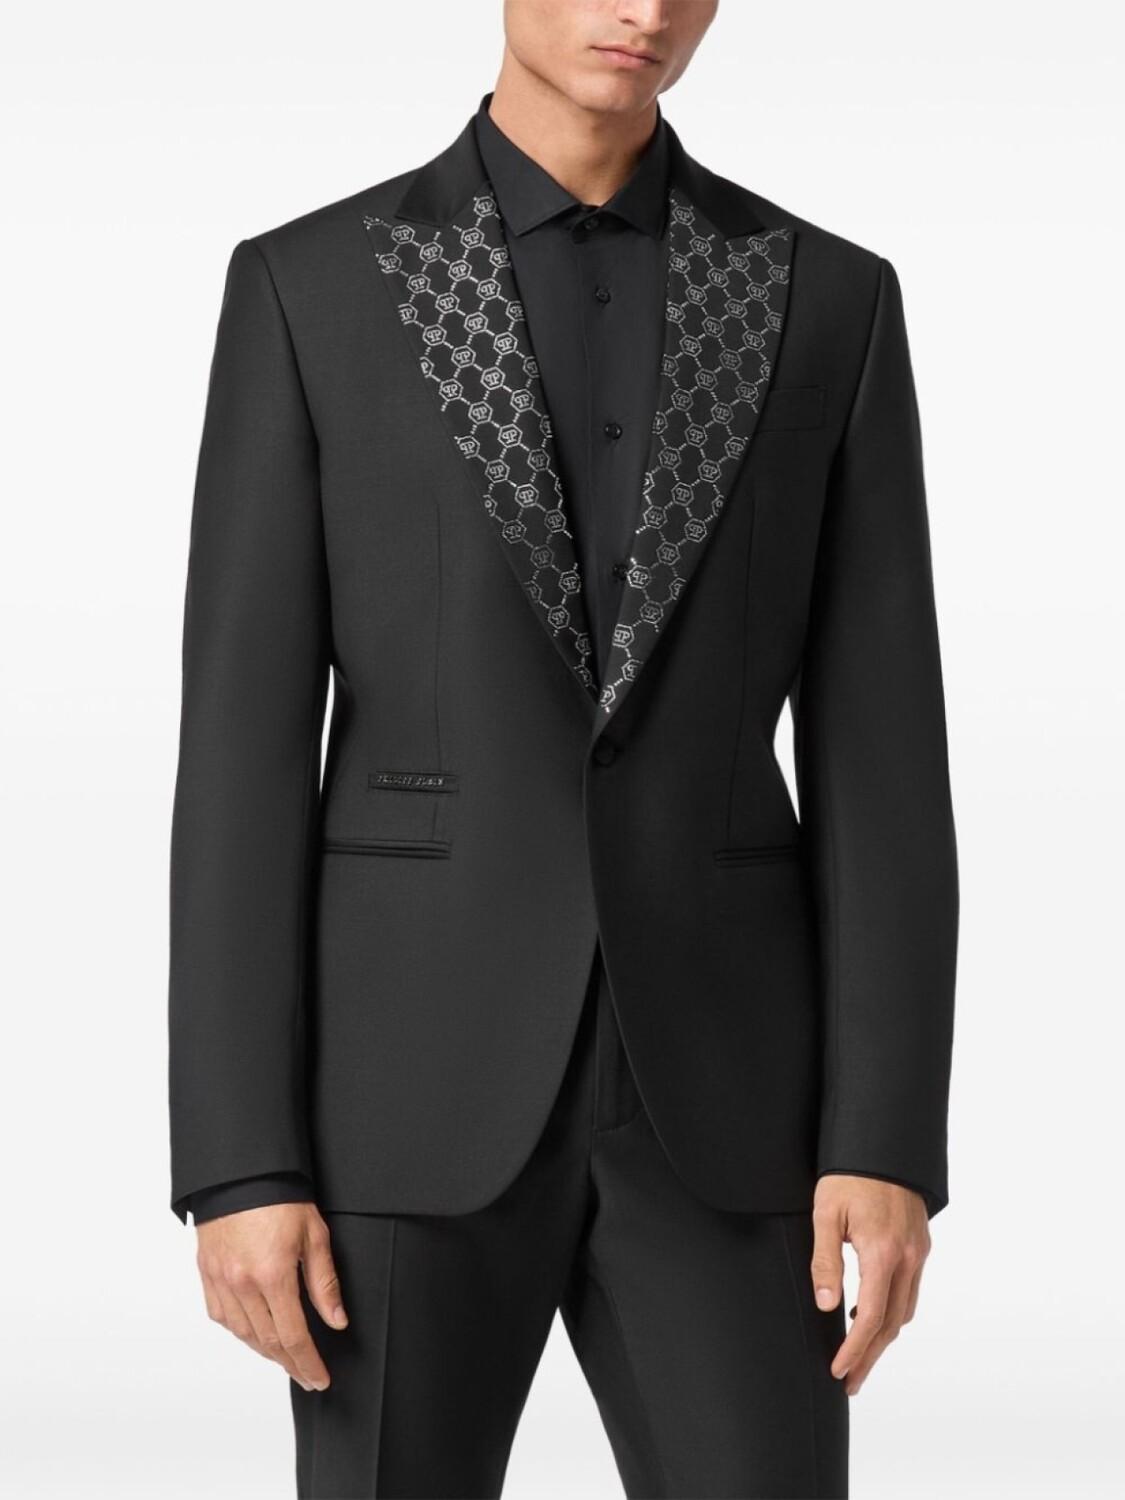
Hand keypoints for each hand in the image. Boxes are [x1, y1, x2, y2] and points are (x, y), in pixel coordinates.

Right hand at [196, 1202, 347, 1391]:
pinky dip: (239, 1331)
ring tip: (285, 1360)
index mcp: (273, 1276)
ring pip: (243, 1334)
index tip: (319, 1379)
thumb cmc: (281, 1198)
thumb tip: (336, 1321)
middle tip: (307, 1376)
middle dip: (291, 1364)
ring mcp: (221, 1281)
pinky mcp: (207, 1274)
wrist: (241, 1174)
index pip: (293, 1337)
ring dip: (265, 1352)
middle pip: (268, 1342)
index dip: (308, 1363)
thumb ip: (324, 1283)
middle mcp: (242, 1284)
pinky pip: (221, 1316)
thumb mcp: (315, 1235)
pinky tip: (253, 1335)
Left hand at [811, 1175, 929, 1395]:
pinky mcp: (920, 1245)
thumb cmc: (849, 1175)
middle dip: (870, 1357)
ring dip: (883, 1337)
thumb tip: (825, 1306)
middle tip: (849, 1381)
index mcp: (882, 1252)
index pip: (871, 1318)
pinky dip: (893, 1311)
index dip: (854, 1350)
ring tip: (858, 1354)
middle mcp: (907, 1257)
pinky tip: (871, 1314)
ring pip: (905, 1310)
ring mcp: (918, 1252)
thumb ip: (825, 1262)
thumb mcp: (825, 1214)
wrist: (881, 1143)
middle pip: (892, 1325)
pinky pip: (910, 1290)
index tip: (838, 1371)